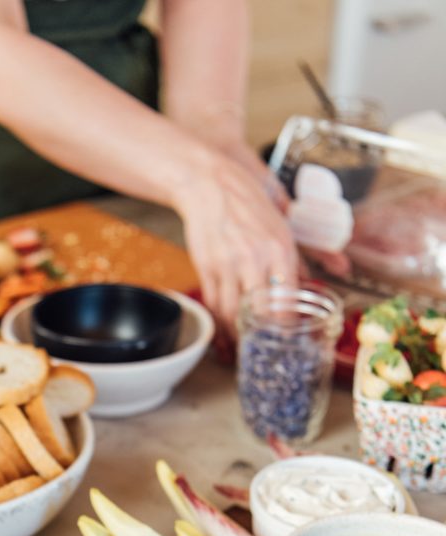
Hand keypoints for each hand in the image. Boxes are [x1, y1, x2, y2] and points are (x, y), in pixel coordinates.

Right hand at [174, 148, 297, 333]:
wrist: (209, 180)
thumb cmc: (249, 198)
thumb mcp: (285, 221)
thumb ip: (306, 251)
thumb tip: (333, 271)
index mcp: (280, 247)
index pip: (287, 301)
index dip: (286, 328)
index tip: (288, 341)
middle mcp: (255, 259)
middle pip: (260, 315)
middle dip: (262, 339)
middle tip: (265, 351)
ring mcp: (228, 264)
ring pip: (233, 315)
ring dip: (237, 336)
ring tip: (243, 346)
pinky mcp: (206, 266)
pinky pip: (214, 304)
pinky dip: (220, 322)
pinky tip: (224, 332)